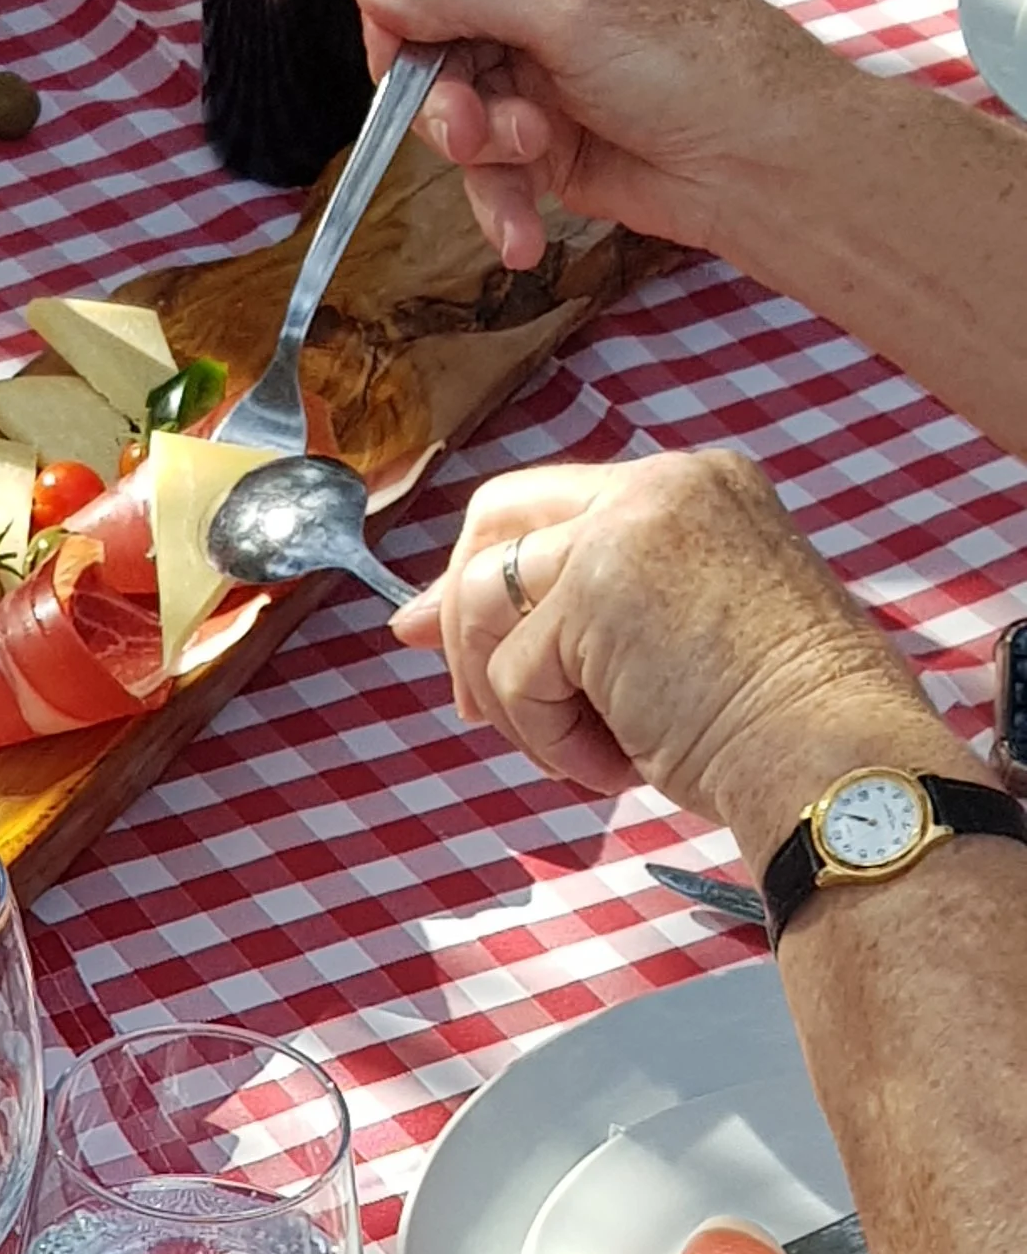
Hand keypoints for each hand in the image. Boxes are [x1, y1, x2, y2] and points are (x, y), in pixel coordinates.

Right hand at [352, 0, 838, 272]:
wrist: (761, 163)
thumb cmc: (691, 62)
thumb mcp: (570, 8)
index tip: (397, 47)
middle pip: (433, 37)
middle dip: (444, 93)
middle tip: (466, 131)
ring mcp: (539, 74)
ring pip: (455, 111)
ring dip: (479, 149)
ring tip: (529, 158)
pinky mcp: (546, 146)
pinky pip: (490, 171)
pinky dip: (500, 204)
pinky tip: (522, 235)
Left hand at [388, 447, 939, 850]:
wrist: (832, 757)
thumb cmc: (773, 727)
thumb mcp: (670, 643)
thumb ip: (576, 613)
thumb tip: (421, 623)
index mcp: (689, 489)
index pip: (549, 507)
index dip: (483, 572)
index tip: (438, 636)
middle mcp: (657, 487)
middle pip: (493, 520)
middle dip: (461, 620)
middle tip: (474, 706)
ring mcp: (625, 529)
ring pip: (485, 603)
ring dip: (516, 703)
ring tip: (581, 752)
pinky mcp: (595, 591)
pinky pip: (515, 678)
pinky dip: (551, 741)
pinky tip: (617, 765)